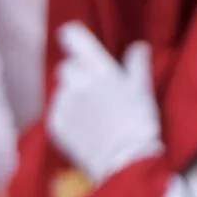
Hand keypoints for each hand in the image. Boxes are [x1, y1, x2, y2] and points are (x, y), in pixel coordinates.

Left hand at [47, 22, 163, 183]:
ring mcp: (63, 104)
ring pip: (61, 92)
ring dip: (71, 98)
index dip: (72, 37)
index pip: (73, 38)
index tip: (71, 39)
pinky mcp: (54, 124)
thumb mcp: (142, 88)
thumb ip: (136, 64)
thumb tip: (137, 47)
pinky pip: (56, 114)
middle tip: (94, 92)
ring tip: (92, 116)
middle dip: (76, 75)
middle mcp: (77, 82)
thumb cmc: (138, 122)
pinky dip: (66, 118)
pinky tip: (84, 129)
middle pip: (65, 68)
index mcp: (99, 68)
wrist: (125, 160)